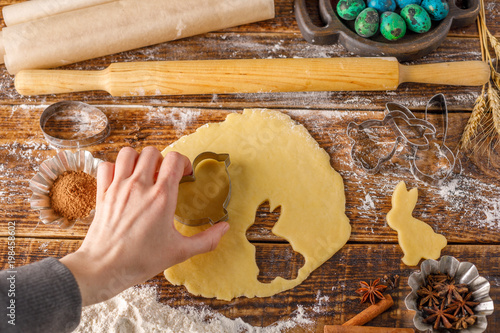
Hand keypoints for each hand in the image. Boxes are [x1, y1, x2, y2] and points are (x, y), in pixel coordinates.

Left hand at [60, 147, 228, 305]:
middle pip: (152, 152)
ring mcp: (119, 187)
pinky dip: (114, 168)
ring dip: (138, 159)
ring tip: (143, 173)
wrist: (103, 268)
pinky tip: (122, 180)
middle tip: (164, 175)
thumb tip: (225, 228)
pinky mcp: (103, 193)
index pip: (175, 160)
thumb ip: (206, 240)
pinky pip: (106, 166)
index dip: (183, 163)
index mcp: (162, 197)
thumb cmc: (140, 260)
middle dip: (161, 160)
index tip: (184, 175)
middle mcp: (140, 186)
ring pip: (128, 153)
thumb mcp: (179, 252)